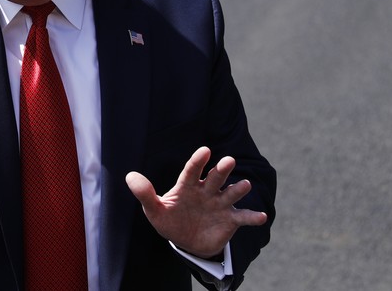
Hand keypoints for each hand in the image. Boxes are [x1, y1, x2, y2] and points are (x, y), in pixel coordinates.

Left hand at [125, 146, 267, 258]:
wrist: (187, 241)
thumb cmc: (169, 221)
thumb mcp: (155, 210)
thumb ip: (145, 194)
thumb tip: (130, 176)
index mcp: (188, 186)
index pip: (192, 170)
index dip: (198, 161)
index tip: (205, 150)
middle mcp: (206, 191)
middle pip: (215, 177)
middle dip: (222, 170)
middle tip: (228, 160)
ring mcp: (220, 204)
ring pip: (231, 193)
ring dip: (238, 189)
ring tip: (244, 185)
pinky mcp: (230, 220)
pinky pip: (243, 217)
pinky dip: (252, 217)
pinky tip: (261, 216)